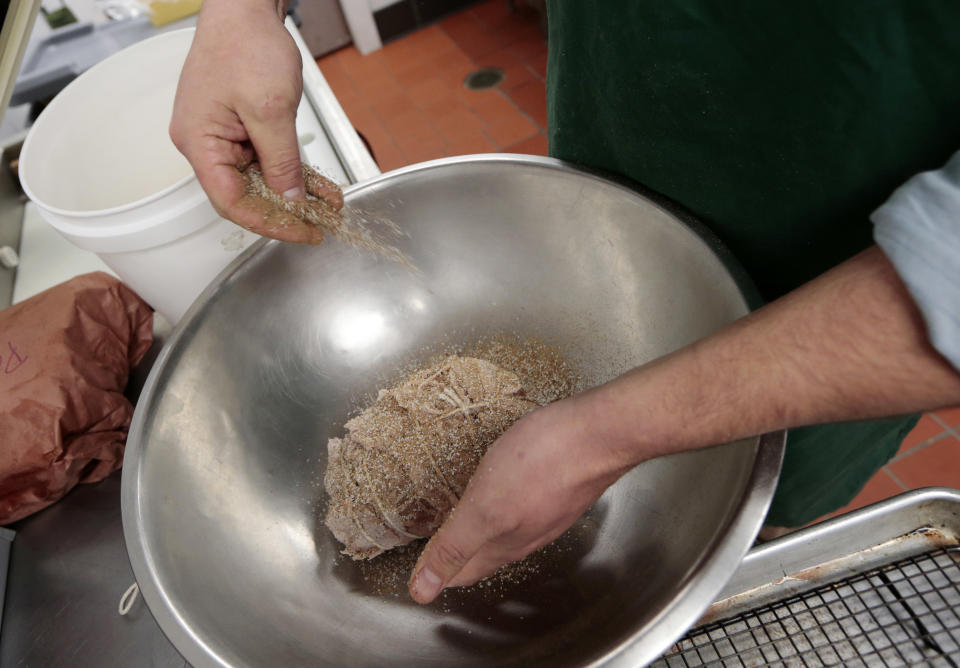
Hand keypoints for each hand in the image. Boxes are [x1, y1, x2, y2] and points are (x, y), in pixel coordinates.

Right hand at [169, 0, 324, 242]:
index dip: (270, 223)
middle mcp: (206, 144)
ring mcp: (223, 136)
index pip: (232, 203)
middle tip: (321, 224)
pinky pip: (268, 160)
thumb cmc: (245, 45)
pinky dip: (294, 172)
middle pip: (246, 195)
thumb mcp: (271, 111)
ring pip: (261, 180)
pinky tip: (321, 186)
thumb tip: (290, 200)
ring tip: (330, 207)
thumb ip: (281, 162)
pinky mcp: (241, 127)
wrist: (245, 8)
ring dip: (297, 194)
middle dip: (287, 211)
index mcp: (200, 143)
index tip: (303, 232)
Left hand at [408, 395, 630, 603]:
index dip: (435, 571)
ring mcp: (546, 511)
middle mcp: (527, 534)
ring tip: (460, 522)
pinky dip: (502, 505)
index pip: (463, 570)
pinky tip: (499, 490)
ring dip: (480, 531)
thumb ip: (454, 547)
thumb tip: (423, 590)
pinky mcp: (558, 486)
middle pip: (484, 553)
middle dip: (457, 553)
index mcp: (503, 543)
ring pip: (506, 531)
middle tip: (431, 548)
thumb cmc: (543, 462)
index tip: (414, 570)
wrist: (599, 434)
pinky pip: (523, 506)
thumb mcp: (484, 507)